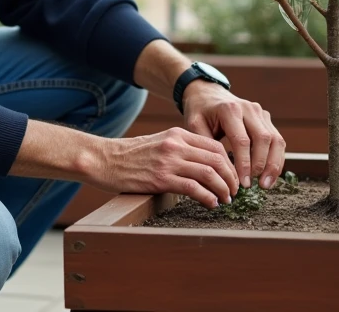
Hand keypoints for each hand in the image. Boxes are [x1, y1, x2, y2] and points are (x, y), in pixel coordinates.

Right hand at [85, 128, 240, 209]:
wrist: (104, 159)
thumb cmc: (130, 155)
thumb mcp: (159, 143)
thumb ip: (180, 149)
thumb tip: (204, 166)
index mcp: (177, 134)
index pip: (215, 146)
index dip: (230, 164)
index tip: (232, 177)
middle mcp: (176, 145)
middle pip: (217, 159)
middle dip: (231, 177)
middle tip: (234, 191)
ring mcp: (168, 161)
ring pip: (209, 174)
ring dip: (223, 189)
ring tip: (225, 199)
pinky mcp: (161, 179)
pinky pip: (193, 188)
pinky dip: (207, 197)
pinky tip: (211, 204)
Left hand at [181, 82, 285, 190]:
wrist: (207, 92)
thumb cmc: (199, 111)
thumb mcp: (194, 125)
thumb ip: (206, 147)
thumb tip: (217, 174)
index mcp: (229, 109)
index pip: (242, 140)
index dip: (244, 164)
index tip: (243, 184)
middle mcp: (249, 108)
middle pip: (263, 139)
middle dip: (262, 165)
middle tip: (257, 186)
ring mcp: (260, 112)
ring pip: (276, 139)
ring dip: (274, 164)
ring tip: (266, 184)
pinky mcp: (266, 118)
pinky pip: (277, 139)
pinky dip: (276, 158)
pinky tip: (270, 175)